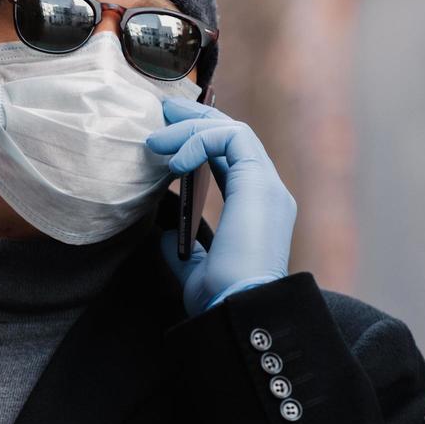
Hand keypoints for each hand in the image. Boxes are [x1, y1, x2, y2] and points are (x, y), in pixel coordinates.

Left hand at [145, 98, 296, 316]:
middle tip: (162, 113)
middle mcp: (268, 193)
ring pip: (233, 132)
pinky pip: (232, 139)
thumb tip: (168, 237)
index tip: (166, 137)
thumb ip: (188, 251)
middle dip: (196, 120)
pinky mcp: (259, 183)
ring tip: (157, 139)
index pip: (230, 161)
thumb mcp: (197, 271)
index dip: (200, 142)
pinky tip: (175, 161)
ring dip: (191, 128)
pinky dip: (200, 141)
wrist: (238, 310)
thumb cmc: (220, 298)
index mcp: (256, 211)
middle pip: (234, 138)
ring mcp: (267, 186)